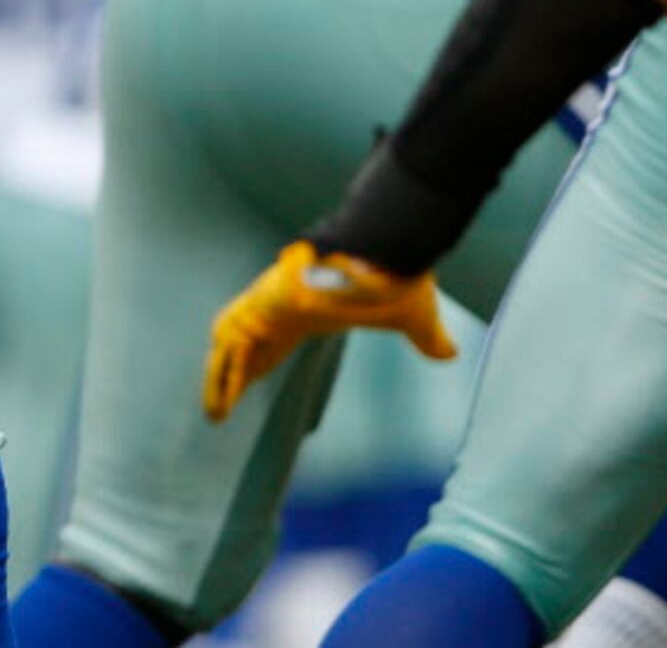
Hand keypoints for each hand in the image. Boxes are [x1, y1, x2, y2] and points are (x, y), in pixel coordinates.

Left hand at [203, 240, 456, 422]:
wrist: (385, 253)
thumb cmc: (397, 277)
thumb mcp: (412, 316)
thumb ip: (425, 337)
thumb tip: (450, 353)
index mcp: (312, 303)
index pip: (280, 335)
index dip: (265, 357)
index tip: (255, 376)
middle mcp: (285, 300)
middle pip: (249, 340)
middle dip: (235, 369)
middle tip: (223, 404)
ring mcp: (269, 299)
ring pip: (232, 341)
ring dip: (221, 376)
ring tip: (215, 413)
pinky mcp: (261, 303)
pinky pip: (231, 344)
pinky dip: (222, 375)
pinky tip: (218, 406)